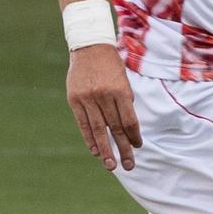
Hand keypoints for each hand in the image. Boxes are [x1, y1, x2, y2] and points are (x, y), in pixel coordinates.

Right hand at [67, 43, 141, 171]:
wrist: (89, 47)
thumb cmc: (111, 65)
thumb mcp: (123, 80)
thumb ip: (125, 102)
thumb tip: (127, 128)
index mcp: (121, 91)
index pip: (129, 120)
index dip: (134, 136)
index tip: (137, 147)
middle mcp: (104, 96)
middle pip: (116, 128)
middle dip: (123, 149)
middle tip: (128, 166)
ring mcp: (88, 98)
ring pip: (98, 129)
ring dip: (105, 149)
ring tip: (111, 165)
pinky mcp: (74, 100)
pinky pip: (83, 124)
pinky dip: (89, 138)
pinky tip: (95, 151)